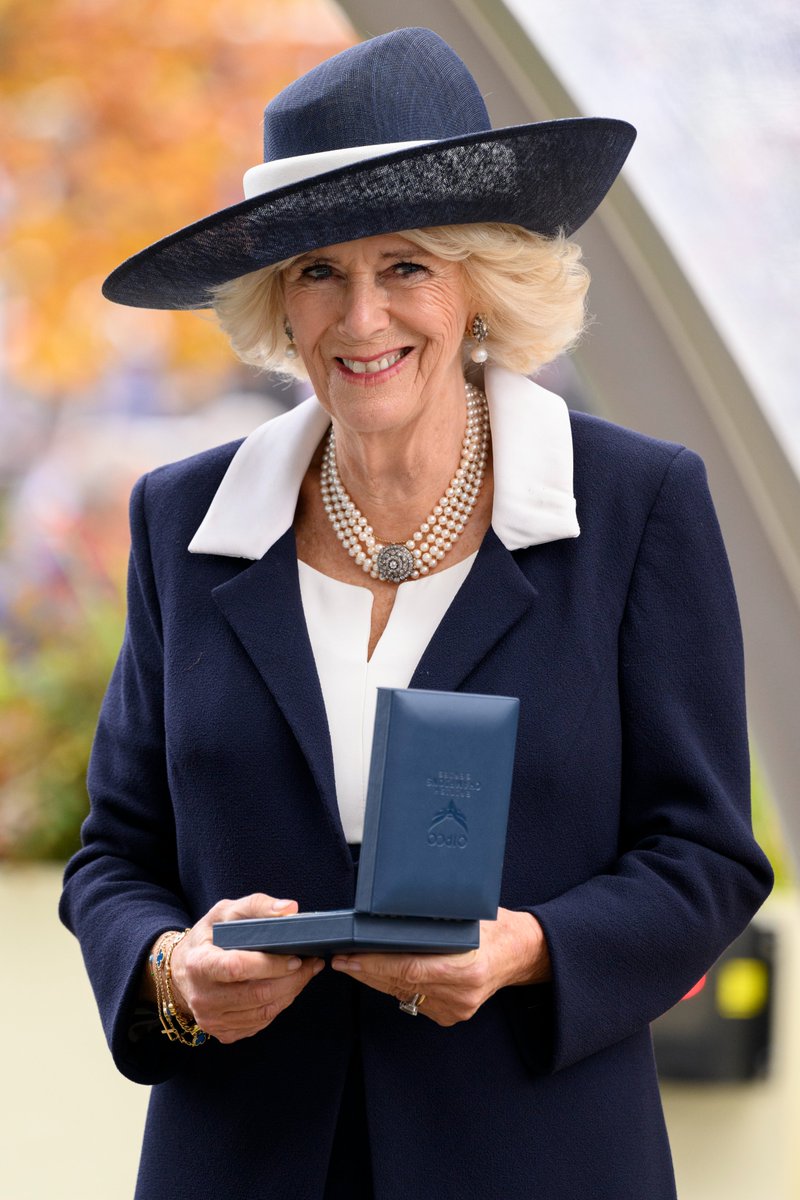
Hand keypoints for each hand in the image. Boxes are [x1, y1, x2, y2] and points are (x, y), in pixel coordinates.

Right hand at [151, 894, 323, 1043]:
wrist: (183, 970)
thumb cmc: (208, 937)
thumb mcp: (225, 912)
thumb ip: (257, 905)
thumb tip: (290, 909)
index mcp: (199, 964)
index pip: (237, 968)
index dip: (270, 965)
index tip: (295, 957)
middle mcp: (202, 997)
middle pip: (256, 994)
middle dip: (291, 980)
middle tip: (311, 964)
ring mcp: (212, 1020)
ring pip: (263, 1012)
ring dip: (291, 993)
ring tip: (305, 973)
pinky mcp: (223, 1032)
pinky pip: (260, 1023)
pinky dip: (280, 1006)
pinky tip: (289, 988)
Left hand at [330, 908, 550, 1025]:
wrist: (522, 953)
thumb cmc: (496, 926)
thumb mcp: (468, 916)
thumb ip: (434, 923)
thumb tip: (391, 915)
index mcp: (467, 969)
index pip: (408, 969)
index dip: (374, 965)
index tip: (348, 957)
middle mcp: (460, 995)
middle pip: (400, 984)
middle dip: (366, 971)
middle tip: (340, 958)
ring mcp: (456, 1009)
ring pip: (403, 994)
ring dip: (375, 980)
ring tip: (352, 963)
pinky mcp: (451, 1015)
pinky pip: (413, 1000)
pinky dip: (393, 986)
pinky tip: (377, 974)